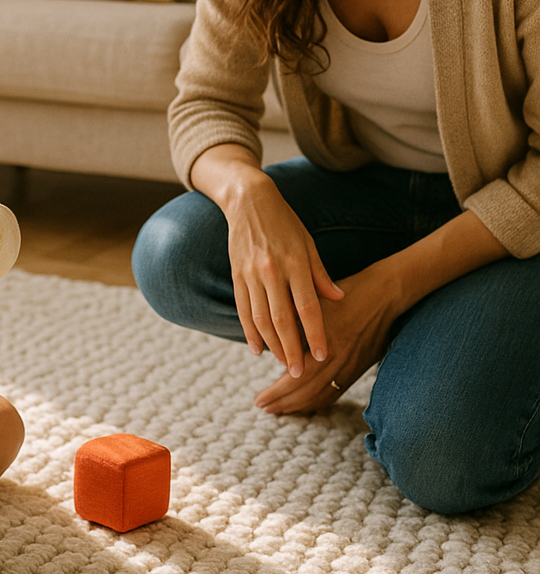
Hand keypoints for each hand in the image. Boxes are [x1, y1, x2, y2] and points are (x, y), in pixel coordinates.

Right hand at [226, 176, 343, 377]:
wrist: (248, 201)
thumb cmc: (285, 222)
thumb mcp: (308, 243)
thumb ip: (320, 274)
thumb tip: (338, 299)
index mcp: (295, 263)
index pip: (307, 308)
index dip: (314, 334)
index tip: (321, 356)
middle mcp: (272, 271)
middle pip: (282, 320)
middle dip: (291, 349)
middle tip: (298, 373)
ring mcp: (251, 274)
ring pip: (260, 318)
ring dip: (271, 345)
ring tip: (282, 362)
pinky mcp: (236, 275)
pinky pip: (242, 309)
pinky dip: (249, 331)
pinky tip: (257, 348)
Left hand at [254, 260, 398, 413]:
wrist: (383, 296)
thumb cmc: (344, 293)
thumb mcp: (313, 302)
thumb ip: (291, 320)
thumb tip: (264, 335)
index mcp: (326, 346)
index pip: (296, 380)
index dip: (277, 392)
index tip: (258, 400)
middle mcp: (339, 362)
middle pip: (307, 393)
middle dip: (283, 403)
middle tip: (262, 407)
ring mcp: (351, 368)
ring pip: (321, 396)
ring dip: (298, 406)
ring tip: (278, 410)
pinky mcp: (358, 369)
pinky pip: (336, 393)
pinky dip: (317, 402)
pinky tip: (304, 403)